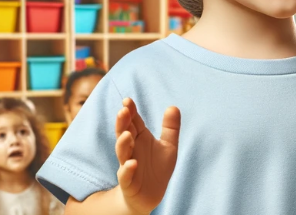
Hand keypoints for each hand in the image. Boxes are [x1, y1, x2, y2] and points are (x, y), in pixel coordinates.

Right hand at [115, 98, 180, 214]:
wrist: (151, 195)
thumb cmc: (157, 167)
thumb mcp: (169, 146)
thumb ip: (170, 127)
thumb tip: (173, 106)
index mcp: (139, 138)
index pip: (133, 122)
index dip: (130, 111)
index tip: (128, 100)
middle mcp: (131, 149)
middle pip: (124, 133)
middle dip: (122, 123)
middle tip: (123, 111)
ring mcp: (127, 165)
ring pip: (122, 152)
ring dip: (122, 143)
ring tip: (127, 134)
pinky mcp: (128, 182)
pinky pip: (125, 175)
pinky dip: (127, 169)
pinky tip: (132, 163)